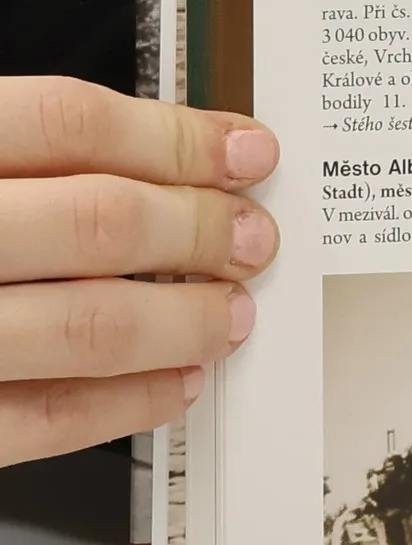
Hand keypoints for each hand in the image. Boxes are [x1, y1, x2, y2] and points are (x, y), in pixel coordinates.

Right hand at [0, 77, 279, 465]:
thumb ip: (6, 148)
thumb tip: (155, 154)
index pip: (67, 123)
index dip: (177, 138)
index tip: (246, 151)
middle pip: (97, 223)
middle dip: (200, 231)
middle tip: (253, 237)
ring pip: (86, 327)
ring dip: (183, 321)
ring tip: (230, 312)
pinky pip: (43, 421)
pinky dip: (129, 404)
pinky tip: (176, 383)